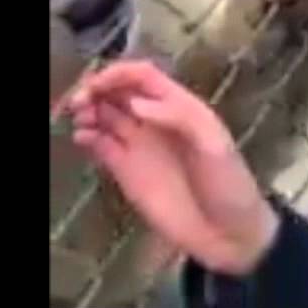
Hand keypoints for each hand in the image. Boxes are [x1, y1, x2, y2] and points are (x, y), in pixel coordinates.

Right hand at [67, 60, 280, 276]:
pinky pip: (101, 145)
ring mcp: (140, 146)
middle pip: (119, 91)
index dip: (119, 73)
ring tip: (79, 116)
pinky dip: (87, 136)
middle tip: (79, 100)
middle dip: (96, 87)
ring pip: (105, 115)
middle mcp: (156, 121)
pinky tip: (82, 137)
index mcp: (180, 106)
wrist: (227, 234)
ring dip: (88, 108)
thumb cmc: (229, 185)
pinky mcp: (126, 172)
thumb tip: (136, 104)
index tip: (97, 84)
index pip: (143, 76)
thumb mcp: (216, 145)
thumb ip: (179, 118)